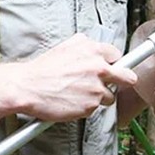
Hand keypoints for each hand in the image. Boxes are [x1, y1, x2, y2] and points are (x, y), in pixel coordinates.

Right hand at [3, 35, 138, 121]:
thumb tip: (95, 46)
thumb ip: (85, 46)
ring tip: (80, 94)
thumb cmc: (42, 69)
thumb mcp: (66, 47)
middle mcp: (100, 68)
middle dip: (122, 81)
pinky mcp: (91, 105)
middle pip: (128, 78)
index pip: (118, 57)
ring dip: (99, 97)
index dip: (113, 65)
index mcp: (95, 51)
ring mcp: (97, 88)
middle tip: (113, 84)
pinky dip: (86, 107)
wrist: (26, 87)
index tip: (112, 69)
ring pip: (110, 96)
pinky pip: (95, 108)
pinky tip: (72, 101)